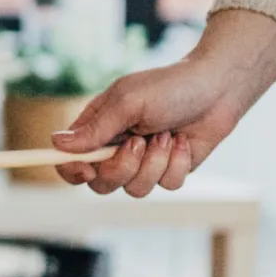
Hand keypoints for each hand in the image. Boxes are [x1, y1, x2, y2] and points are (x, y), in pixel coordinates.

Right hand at [50, 10, 275, 195]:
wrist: (218, 88)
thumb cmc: (170, 86)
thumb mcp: (128, 102)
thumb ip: (95, 128)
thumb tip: (57, 144)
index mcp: (98, 127)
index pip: (69, 159)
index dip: (71, 170)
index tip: (86, 169)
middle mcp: (116, 148)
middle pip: (101, 183)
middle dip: (122, 168)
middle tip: (139, 143)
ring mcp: (143, 162)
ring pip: (135, 189)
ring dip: (155, 163)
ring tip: (167, 136)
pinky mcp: (169, 170)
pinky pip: (166, 185)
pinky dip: (177, 164)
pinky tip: (183, 142)